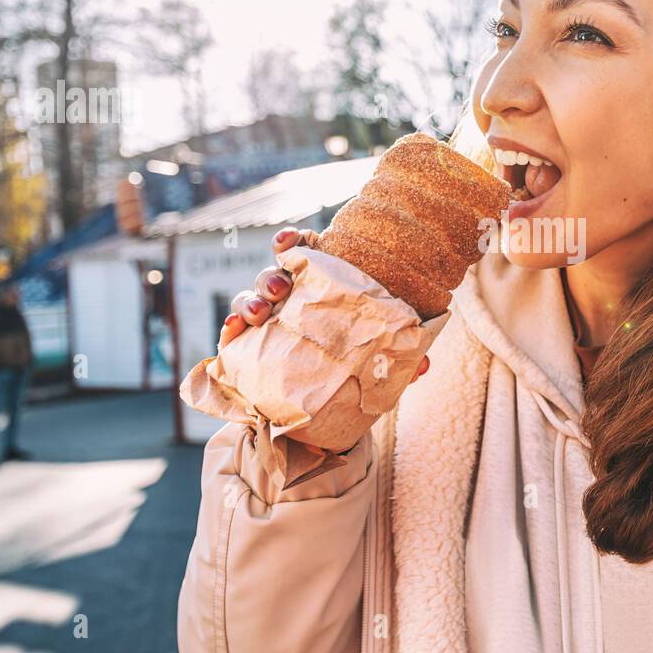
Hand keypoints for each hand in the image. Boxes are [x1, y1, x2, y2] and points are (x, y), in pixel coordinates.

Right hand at [216, 226, 429, 381]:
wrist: (324, 412)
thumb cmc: (353, 367)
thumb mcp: (379, 360)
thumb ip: (399, 358)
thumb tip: (423, 367)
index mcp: (322, 289)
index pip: (304, 255)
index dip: (293, 242)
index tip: (293, 241)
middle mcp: (291, 299)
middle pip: (274, 275)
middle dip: (272, 276)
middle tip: (281, 287)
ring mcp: (267, 322)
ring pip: (250, 298)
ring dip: (251, 300)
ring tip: (259, 312)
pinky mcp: (247, 347)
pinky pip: (232, 331)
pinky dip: (230, 326)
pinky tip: (234, 328)